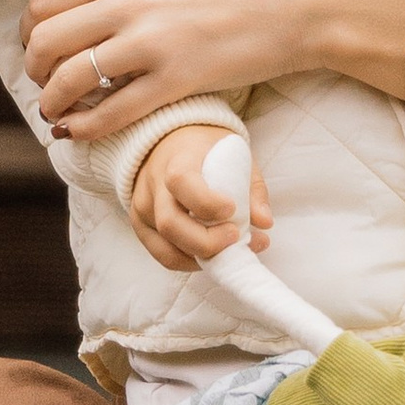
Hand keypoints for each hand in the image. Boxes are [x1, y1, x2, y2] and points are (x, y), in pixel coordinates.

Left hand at [27, 0, 404, 133]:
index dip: (32, 26)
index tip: (39, 40)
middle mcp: (128, 4)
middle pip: (48, 41)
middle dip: (34, 66)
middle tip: (43, 79)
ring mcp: (152, 44)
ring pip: (72, 80)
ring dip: (53, 101)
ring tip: (58, 110)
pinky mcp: (179, 81)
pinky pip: (114, 112)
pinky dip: (87, 127)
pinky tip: (80, 132)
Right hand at [127, 122, 273, 273]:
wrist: (171, 142)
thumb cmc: (208, 150)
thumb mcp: (236, 157)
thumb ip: (252, 188)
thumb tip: (264, 222)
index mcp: (178, 159)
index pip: (181, 182)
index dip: (207, 203)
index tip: (232, 209)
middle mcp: (154, 184)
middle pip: (170, 224)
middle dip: (207, 242)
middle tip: (236, 238)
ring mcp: (142, 207)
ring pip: (165, 246)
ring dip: (201, 258)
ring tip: (229, 251)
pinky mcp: (140, 225)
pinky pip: (163, 254)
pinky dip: (189, 262)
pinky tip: (211, 255)